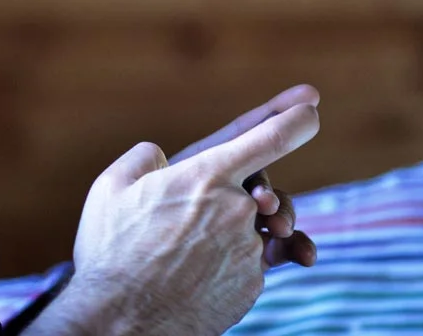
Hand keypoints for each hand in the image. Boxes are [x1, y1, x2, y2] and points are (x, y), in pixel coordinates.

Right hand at [65, 102, 319, 335]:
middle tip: (254, 205)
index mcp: (206, 176)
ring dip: (250, 234)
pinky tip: (207, 274)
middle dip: (265, 198)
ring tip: (219, 247)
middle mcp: (236, 211)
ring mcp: (247, 252)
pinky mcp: (251, 286)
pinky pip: (254, 265)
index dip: (295, 117)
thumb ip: (141, 159)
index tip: (312, 107)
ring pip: (261, 233)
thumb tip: (159, 156)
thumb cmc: (110, 253)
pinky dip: (237, 264)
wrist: (121, 322)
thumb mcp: (110, 188)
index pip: (269, 138)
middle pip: (270, 194)